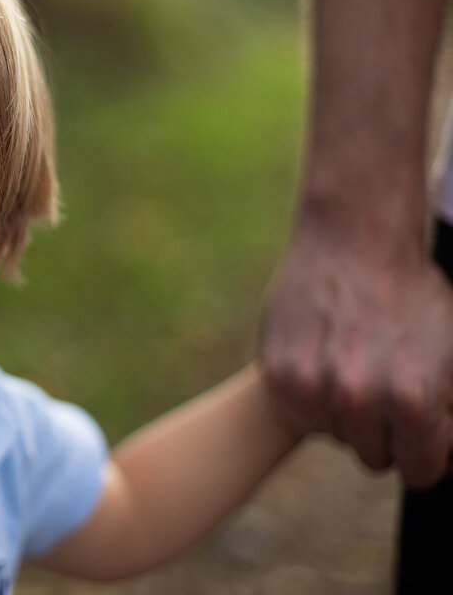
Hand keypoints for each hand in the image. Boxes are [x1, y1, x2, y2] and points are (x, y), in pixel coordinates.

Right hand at [260, 228, 452, 488]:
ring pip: (332, 435)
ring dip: (343, 413)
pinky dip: (310, 398)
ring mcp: (310, 387)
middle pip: (374, 456)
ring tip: (351, 365)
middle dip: (384, 432)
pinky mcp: (276, 373)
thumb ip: (449, 413)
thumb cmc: (411, 293)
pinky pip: (297, 413)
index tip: (419, 431)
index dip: (426, 453)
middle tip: (383, 384)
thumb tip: (441, 456)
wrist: (353, 240)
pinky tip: (323, 361)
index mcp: (412, 400)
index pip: (420, 471)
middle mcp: (358, 399)